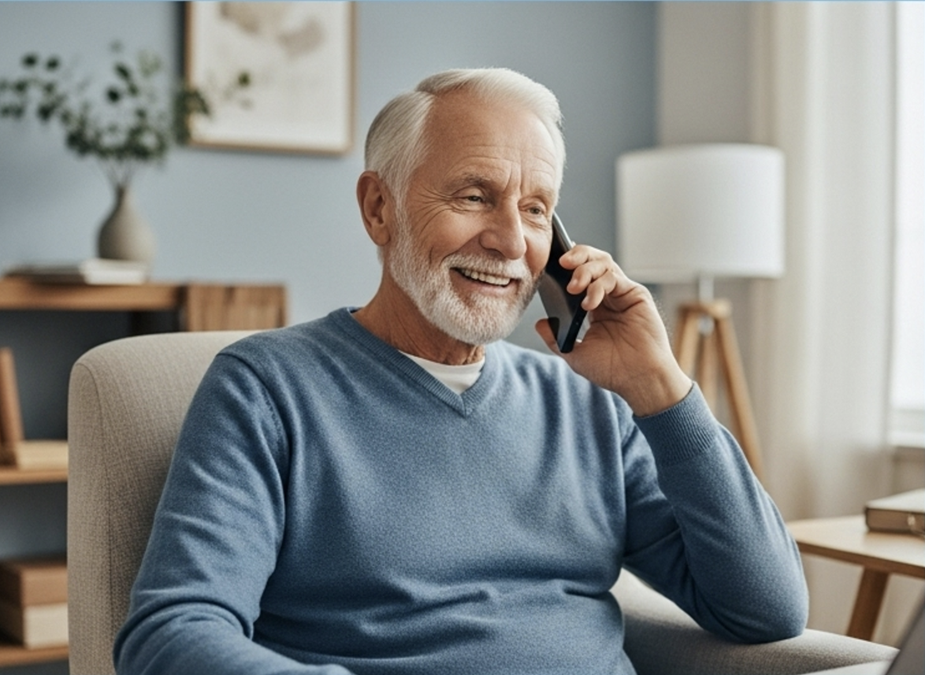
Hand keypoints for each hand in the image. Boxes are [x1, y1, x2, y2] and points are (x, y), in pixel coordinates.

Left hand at [535, 245, 691, 415]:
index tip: (549, 266)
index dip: (566, 266)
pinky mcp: (635, 294)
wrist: (639, 380)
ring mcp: (622, 294)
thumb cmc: (612, 370)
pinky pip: (614, 278)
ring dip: (585, 270)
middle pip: (592, 260)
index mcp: (594, 306)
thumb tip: (539, 323)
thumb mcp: (575, 354)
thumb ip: (556, 338)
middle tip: (562, 263)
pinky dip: (599, 286)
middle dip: (576, 255)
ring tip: (573, 288)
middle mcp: (609, 296)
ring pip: (603, 264)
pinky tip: (590, 303)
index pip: (579, 275)